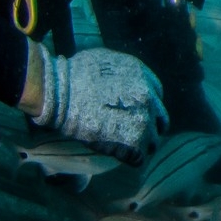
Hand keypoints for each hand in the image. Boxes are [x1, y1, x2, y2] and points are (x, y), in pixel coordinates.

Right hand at [30, 46, 169, 165]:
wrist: (59, 92)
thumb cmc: (71, 74)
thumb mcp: (104, 59)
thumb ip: (119, 70)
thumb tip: (117, 79)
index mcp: (143, 76)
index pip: (156, 96)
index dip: (148, 107)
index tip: (137, 115)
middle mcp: (148, 97)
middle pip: (160, 120)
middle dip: (151, 128)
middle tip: (139, 137)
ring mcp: (142, 119)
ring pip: (152, 140)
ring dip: (143, 146)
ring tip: (130, 152)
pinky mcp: (132, 141)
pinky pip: (139, 157)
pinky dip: (132, 160)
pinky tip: (123, 160)